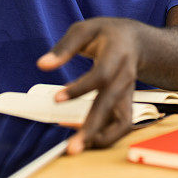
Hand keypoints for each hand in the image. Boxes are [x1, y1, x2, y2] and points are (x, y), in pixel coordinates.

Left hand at [37, 17, 141, 154]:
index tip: (56, 99)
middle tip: (71, 148)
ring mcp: (128, 92)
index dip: (80, 89)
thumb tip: (42, 64)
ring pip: (122, 122)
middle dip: (92, 128)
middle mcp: (125, 76)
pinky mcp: (126, 103)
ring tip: (77, 146)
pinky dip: (105, 135)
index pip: (101, 75)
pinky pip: (120, 125)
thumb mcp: (85, 29)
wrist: (135, 41)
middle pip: (111, 106)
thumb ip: (64, 47)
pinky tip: (81, 133)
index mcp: (117, 54)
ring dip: (102, 138)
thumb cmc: (106, 33)